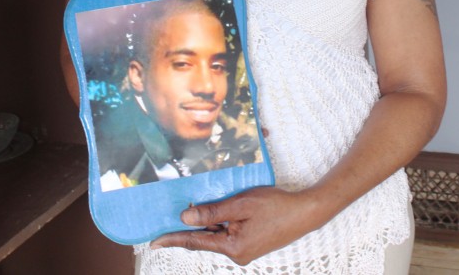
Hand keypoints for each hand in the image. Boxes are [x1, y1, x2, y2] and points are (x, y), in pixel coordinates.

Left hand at [150, 186, 321, 265]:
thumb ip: (212, 212)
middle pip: (204, 239)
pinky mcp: (249, 242)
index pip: (195, 242)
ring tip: (187, 208)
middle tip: (163, 219)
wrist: (305, 213)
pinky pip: (226, 232)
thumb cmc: (275, 206)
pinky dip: (216, 222)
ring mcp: (243, 249)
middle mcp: (236, 253)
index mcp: (232, 247)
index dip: (172, 239)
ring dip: (203, 222)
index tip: (152, 241)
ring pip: (215, 234)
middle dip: (186, 228)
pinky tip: (210, 210)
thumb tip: (184, 219)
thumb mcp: (240, 205)